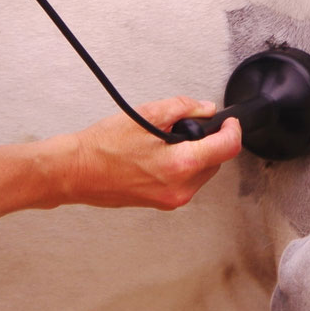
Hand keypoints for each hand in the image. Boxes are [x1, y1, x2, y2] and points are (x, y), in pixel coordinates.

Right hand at [65, 97, 242, 209]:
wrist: (76, 172)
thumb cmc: (103, 147)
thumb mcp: (146, 114)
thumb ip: (183, 107)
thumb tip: (205, 109)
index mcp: (181, 164)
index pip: (227, 147)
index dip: (233, 130)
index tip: (229, 121)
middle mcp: (180, 187)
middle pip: (216, 161)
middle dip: (209, 142)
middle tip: (187, 127)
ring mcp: (171, 199)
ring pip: (201, 173)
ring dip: (195, 155)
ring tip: (166, 142)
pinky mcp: (161, 203)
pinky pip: (185, 182)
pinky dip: (181, 167)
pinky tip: (158, 155)